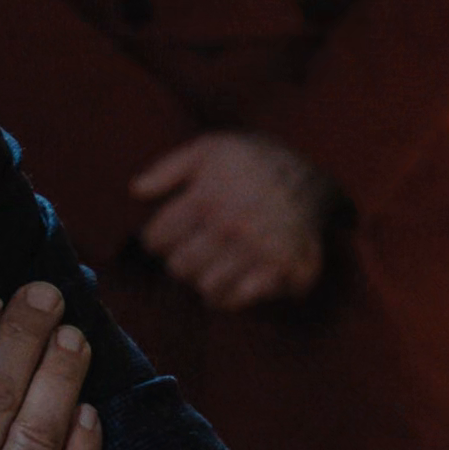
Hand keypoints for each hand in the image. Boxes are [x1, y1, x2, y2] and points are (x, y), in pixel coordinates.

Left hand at [130, 132, 329, 310]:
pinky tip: (235, 277)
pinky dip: (231, 295)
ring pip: (206, 289)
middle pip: (179, 269)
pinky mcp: (280, 270)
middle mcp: (230, 228)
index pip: (156, 240)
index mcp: (206, 199)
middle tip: (195, 249)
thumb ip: (168, 168)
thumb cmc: (254, 159)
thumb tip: (135, 191)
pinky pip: (238, 301)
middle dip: (182, 259)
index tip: (169, 234)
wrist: (313, 169)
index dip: (158, 237)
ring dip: (205, 279)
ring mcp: (257, 252)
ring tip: (215, 264)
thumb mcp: (210, 148)